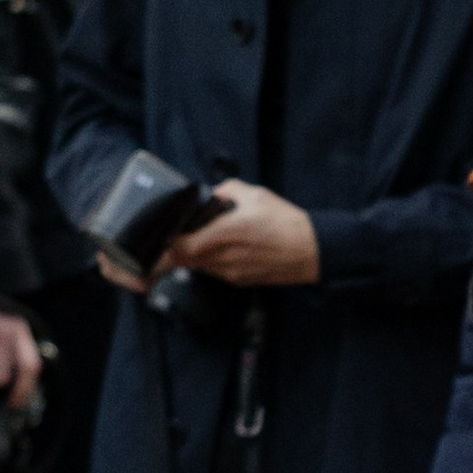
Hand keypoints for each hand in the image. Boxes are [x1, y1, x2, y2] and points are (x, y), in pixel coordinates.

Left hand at [171, 181, 320, 286]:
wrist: (312, 251)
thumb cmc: (286, 223)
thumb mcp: (255, 194)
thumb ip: (226, 191)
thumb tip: (210, 194)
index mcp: (223, 233)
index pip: (178, 246)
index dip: (163, 243)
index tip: (160, 235)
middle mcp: (222, 257)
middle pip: (182, 258)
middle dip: (175, 247)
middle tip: (176, 235)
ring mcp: (229, 272)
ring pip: (197, 265)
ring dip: (194, 253)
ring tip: (206, 237)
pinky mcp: (238, 280)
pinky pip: (214, 270)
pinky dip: (212, 259)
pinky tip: (227, 247)